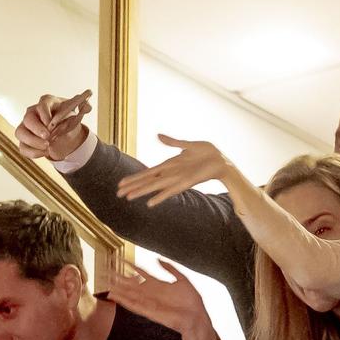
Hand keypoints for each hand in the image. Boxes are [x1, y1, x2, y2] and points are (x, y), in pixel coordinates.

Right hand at [15, 90, 92, 160]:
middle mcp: (33, 113)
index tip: (49, 122)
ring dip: (33, 141)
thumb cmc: (66, 117)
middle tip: (47, 137)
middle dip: (37, 129)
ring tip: (47, 147)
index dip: (44, 112)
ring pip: (20, 133)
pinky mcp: (25, 140)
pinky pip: (23, 147)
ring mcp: (26, 127)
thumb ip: (83, 107)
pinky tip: (45, 153)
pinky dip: (32, 152)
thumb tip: (87, 107)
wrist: (63, 131)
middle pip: (28, 118)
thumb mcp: (76, 111)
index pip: (42, 104)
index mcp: (46, 103)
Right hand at [107, 262, 210, 335]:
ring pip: (128, 293)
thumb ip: (170, 268)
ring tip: (105, 281)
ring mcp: (148, 302)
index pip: (140, 272)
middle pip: (130, 283)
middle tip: (105, 269)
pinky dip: (122, 300)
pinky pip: (132, 304)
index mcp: (158, 285)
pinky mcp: (148, 311)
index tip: (119, 258)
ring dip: (116, 287)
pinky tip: (114, 296)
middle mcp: (150, 293)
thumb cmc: (191, 302)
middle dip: (118, 276)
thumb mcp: (182, 279)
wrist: (196, 317)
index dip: (129, 265)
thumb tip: (158, 258)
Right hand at [115, 135, 233, 206]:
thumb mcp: (187, 144)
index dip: (134, 178)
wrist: (222, 159)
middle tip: (117, 193)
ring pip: (155, 187)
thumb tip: (157, 136)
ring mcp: (177, 179)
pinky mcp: (186, 183)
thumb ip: (172, 142)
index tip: (121, 183)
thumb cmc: (207, 152)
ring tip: (128, 198)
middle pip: (147, 181)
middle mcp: (171, 174)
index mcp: (169, 165)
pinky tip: (150, 203)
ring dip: (142, 193)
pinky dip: (160, 197)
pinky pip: (170, 192)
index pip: (147, 173)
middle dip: (133, 187)